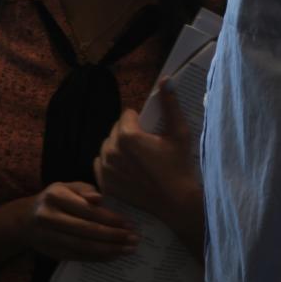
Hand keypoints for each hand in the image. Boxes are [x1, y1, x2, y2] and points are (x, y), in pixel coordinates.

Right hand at [21, 181, 138, 262]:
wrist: (25, 220)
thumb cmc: (53, 199)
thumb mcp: (65, 186)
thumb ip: (83, 189)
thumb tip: (100, 198)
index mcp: (55, 196)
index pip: (87, 210)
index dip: (109, 218)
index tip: (129, 223)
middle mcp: (49, 217)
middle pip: (86, 231)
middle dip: (113, 236)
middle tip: (134, 239)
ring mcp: (49, 237)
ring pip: (83, 247)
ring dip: (109, 250)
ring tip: (128, 249)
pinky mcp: (53, 252)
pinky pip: (79, 257)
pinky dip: (98, 257)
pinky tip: (113, 255)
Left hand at [96, 89, 200, 224]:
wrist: (177, 202)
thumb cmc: (179, 166)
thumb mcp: (179, 132)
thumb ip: (170, 104)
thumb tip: (165, 79)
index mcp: (127, 135)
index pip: (127, 115)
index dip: (140, 121)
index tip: (151, 132)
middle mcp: (111, 151)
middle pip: (116, 130)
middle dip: (128, 133)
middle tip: (146, 146)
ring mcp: (106, 169)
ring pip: (108, 147)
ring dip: (118, 149)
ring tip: (136, 158)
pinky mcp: (105, 184)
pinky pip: (101, 165)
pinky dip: (110, 165)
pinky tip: (127, 170)